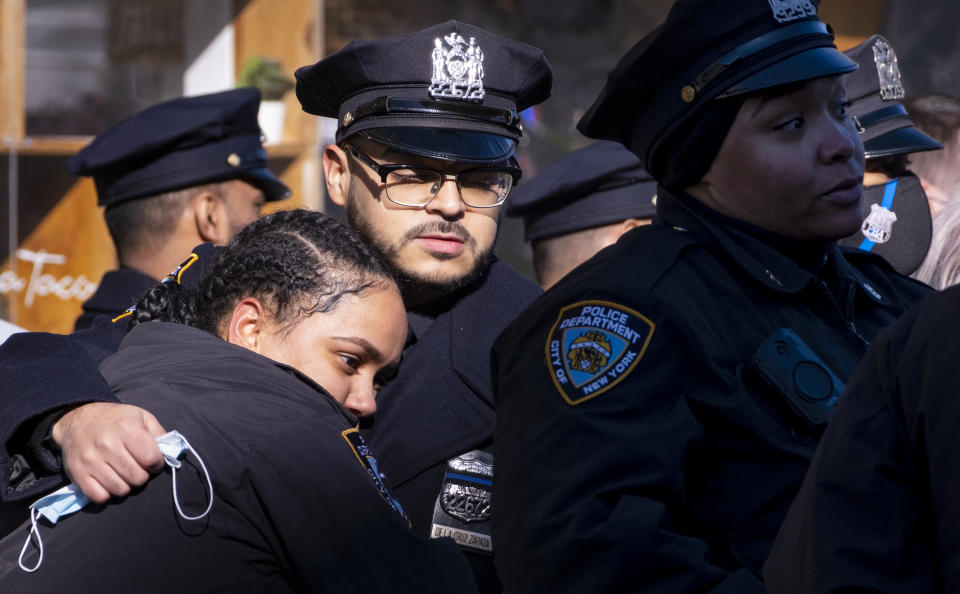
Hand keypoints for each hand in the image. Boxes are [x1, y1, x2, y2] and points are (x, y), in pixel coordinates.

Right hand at [51, 402, 166, 502]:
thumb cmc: (115, 419)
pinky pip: (100, 497)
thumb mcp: (140, 416)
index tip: (152, 461)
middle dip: (142, 475)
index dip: (156, 463)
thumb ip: (158, 433)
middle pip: (137, 478)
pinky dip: (107, 493)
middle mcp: (107, 445)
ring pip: (120, 490)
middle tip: (136, 467)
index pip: (151, 458)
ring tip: (122, 473)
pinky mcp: (78, 474)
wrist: (78, 419)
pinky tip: (108, 480)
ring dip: (125, 485)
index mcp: (126, 429)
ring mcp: (90, 461)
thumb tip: (168, 452)